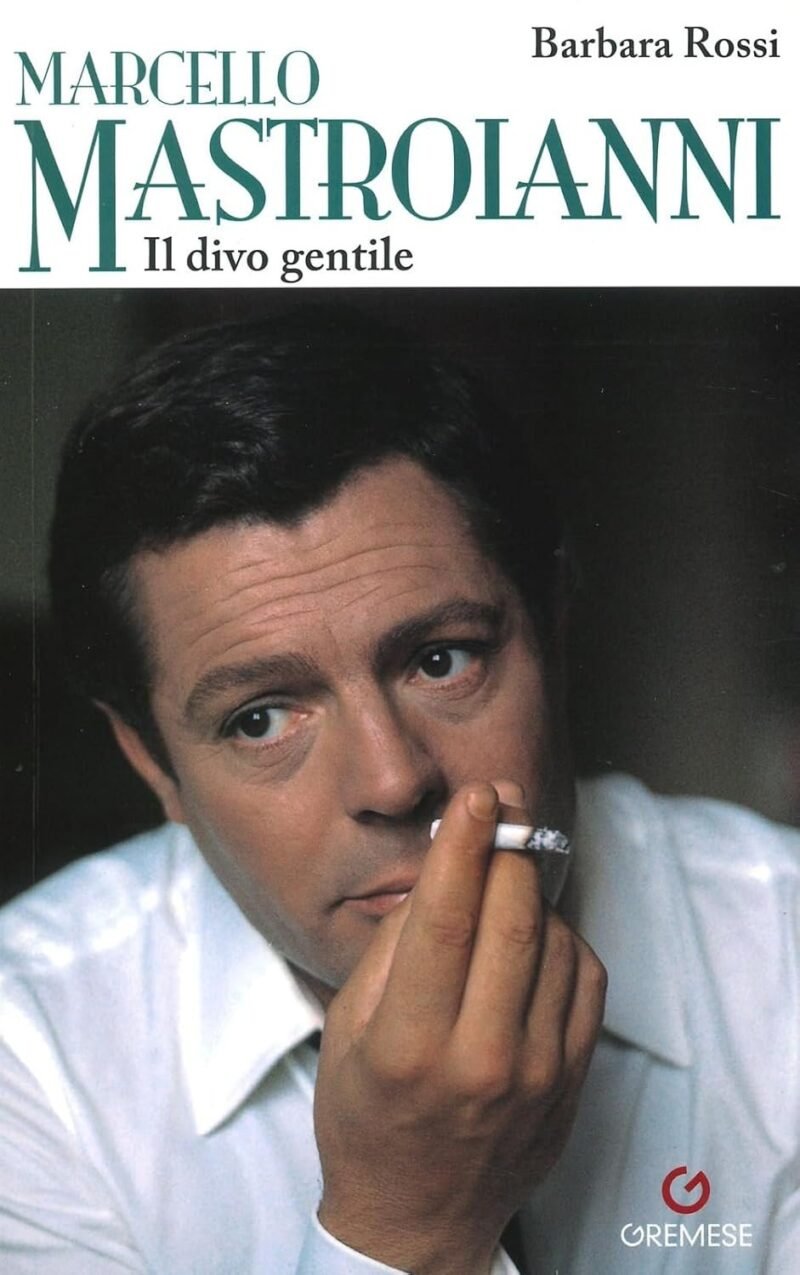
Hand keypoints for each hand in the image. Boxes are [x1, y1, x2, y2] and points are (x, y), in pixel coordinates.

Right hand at [314, 781, 606, 1274]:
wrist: (419, 1216)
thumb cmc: (367, 1117)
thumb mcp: (346, 1031)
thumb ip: (392, 950)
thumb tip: (441, 872)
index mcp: (408, 1048)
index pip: (446, 925)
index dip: (464, 848)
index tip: (475, 797)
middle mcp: (482, 1061)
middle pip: (513, 922)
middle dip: (509, 846)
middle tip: (502, 804)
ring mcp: (538, 1075)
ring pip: (557, 942)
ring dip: (531, 892)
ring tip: (502, 882)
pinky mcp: (573, 1081)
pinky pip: (586, 978)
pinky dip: (563, 937)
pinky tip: (532, 934)